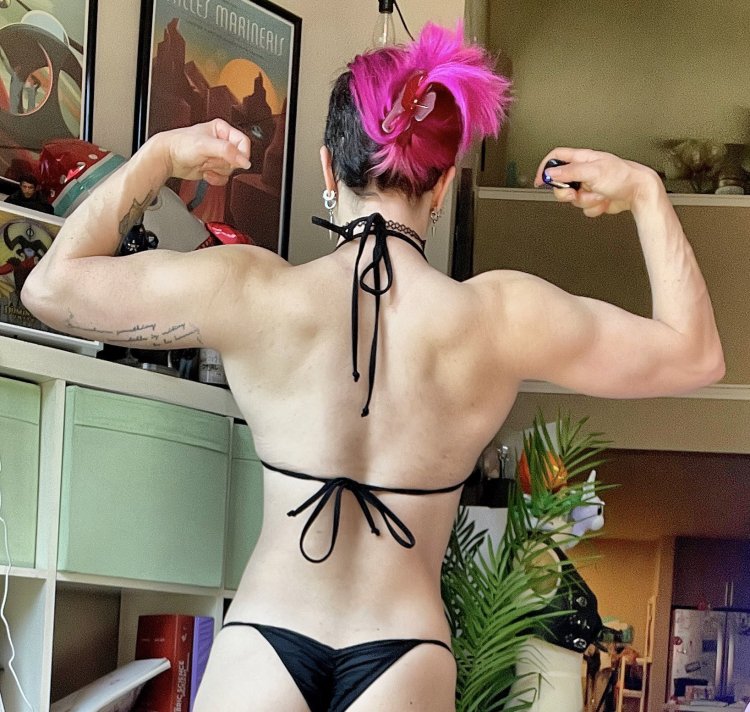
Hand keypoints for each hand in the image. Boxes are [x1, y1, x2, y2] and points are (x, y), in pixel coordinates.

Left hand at [152, 119, 251, 184]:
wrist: (167, 158)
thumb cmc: (180, 145)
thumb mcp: (206, 145)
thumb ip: (228, 151)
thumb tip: (244, 161)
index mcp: (222, 130)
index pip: (244, 142)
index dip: (241, 154)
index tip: (235, 161)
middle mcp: (222, 142)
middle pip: (237, 159)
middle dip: (223, 162)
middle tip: (210, 158)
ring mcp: (218, 156)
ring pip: (230, 170)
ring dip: (217, 170)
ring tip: (204, 163)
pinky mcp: (214, 168)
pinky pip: (224, 178)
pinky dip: (215, 178)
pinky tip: (205, 172)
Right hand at [533, 148, 662, 216]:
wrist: (639, 192)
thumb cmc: (623, 176)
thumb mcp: (593, 171)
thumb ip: (570, 171)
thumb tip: (551, 172)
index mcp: (583, 159)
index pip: (556, 158)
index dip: (545, 168)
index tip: (540, 180)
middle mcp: (584, 172)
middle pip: (561, 183)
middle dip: (566, 193)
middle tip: (574, 194)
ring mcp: (589, 186)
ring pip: (573, 199)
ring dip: (586, 200)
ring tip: (600, 194)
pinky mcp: (594, 198)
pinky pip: (584, 208)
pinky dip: (594, 208)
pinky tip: (604, 200)